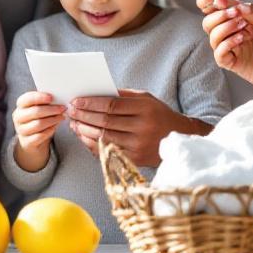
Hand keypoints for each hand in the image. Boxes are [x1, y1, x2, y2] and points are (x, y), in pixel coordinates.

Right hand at [11, 91, 64, 171]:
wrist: (32, 140)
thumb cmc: (38, 119)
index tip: (51, 97)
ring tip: (62, 117)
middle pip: (35, 111)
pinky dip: (50, 130)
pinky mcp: (26, 142)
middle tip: (63, 108)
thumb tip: (59, 98)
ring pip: (39, 124)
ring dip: (53, 120)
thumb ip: (45, 103)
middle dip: (51, 109)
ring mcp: (21, 130)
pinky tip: (55, 127)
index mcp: (20, 105)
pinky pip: (40, 136)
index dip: (39, 97)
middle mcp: (18, 117)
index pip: (27, 98)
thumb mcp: (40, 108)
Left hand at [68, 89, 207, 166]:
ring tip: (74, 124)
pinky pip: (108, 151)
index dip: (91, 104)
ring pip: (104, 138)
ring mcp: (139, 145)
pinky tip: (84, 137)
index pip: (111, 105)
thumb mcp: (146, 99)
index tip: (76, 101)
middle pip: (105, 122)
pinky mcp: (136, 159)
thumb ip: (122, 95)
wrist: (180, 138)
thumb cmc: (158, 114)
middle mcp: (143, 127)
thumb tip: (95, 92)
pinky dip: (93, 144)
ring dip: (85, 131)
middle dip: (84, 116)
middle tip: (71, 112)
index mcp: (145, 108)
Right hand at [197, 0, 252, 93]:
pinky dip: (226, 44)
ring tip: (242, 27)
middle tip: (235, 14)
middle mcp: (233, 32)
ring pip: (212, 36)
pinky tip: (240, 40)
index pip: (217, 8)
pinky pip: (219, 54)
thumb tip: (237, 5)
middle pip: (209, 21)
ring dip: (224, 28)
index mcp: (241, 18)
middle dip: (219, 15)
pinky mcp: (232, 62)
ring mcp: (231, 47)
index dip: (209, 2)